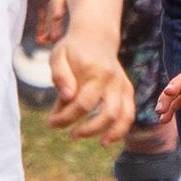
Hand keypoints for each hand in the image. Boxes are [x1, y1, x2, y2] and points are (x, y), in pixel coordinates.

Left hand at [47, 25, 132, 139]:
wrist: (95, 37)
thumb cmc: (72, 50)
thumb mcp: (58, 56)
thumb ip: (60, 76)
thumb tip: (68, 97)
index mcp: (95, 72)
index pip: (82, 104)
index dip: (66, 118)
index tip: (51, 123)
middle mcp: (113, 80)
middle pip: (108, 113)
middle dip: (90, 129)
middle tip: (72, 135)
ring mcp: (123, 85)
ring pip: (125, 115)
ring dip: (114, 133)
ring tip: (101, 143)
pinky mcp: (128, 90)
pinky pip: (130, 113)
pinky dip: (122, 128)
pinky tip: (108, 138)